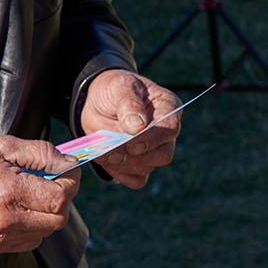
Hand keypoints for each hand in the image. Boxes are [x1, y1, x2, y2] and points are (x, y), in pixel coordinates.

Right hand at [0, 136, 80, 253]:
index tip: (67, 172)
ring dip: (48, 213)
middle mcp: (6, 219)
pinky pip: (32, 240)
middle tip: (50, 183)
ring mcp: (0, 237)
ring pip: (47, 231)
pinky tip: (20, 209)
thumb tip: (70, 164)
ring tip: (31, 195)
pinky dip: (35, 226)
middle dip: (61, 199)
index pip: (59, 198)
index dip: (70, 183)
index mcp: (8, 191)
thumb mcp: (5, 146)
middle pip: (58, 218)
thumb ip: (42, 153)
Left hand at [77, 69, 180, 188]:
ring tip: (101, 149)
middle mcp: (166, 133)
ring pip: (146, 168)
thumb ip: (129, 104)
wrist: (98, 101)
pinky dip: (119, 174)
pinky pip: (136, 180)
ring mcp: (154, 151)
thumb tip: (138, 126)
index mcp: (168, 108)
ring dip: (122, 163)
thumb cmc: (114, 90)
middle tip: (111, 151)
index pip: (170, 128)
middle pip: (163, 155)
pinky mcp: (140, 166)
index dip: (152, 139)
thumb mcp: (120, 87)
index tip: (132, 144)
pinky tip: (107, 159)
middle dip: (135, 156)